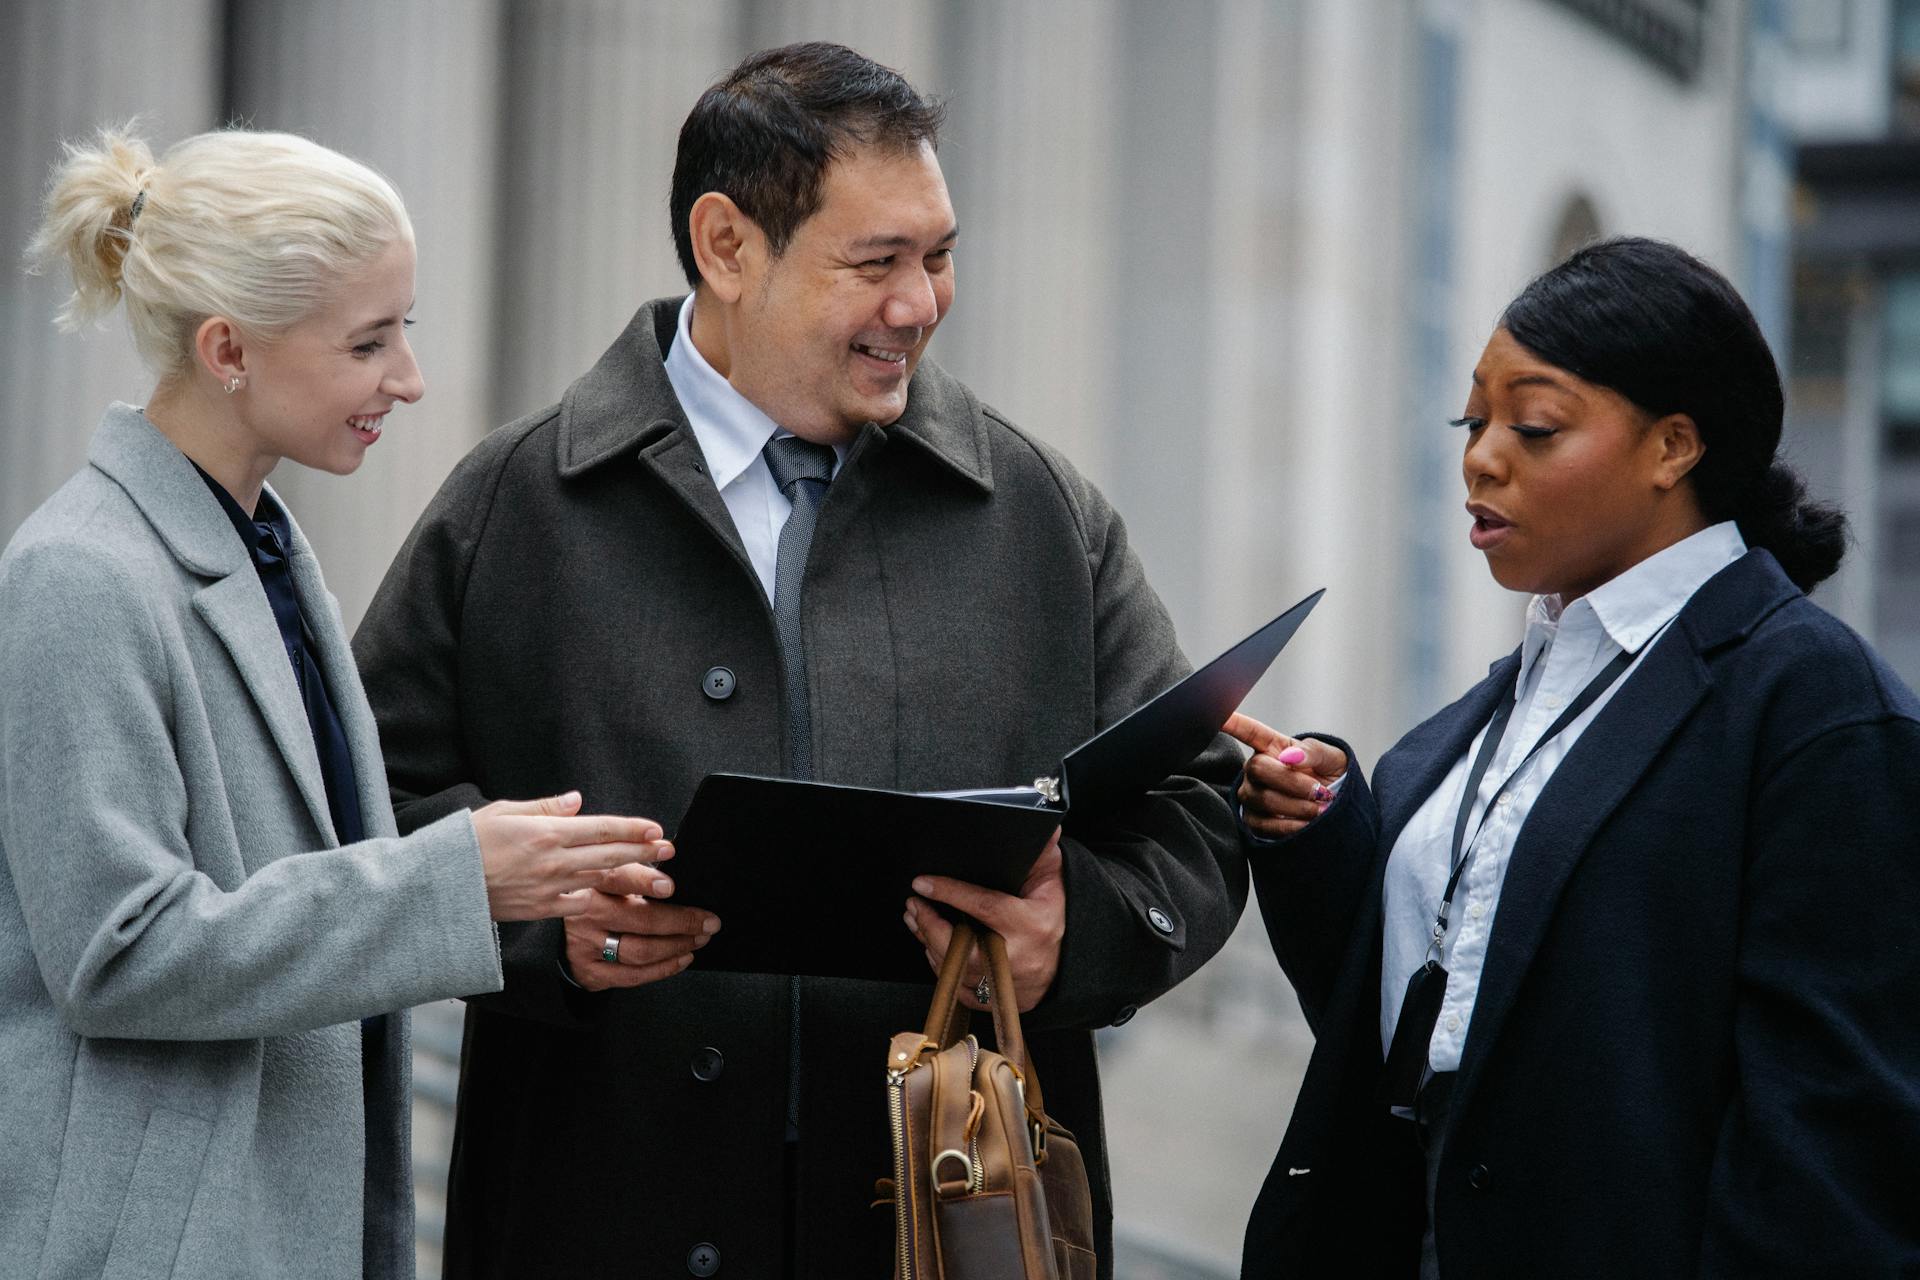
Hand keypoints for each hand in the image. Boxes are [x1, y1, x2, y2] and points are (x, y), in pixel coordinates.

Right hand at [472, 791, 672, 921]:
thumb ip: (544, 807)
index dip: (632, 828)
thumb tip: (577, 801)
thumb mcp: (502, 812)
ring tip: (659, 876)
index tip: (656, 828)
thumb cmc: (466, 843)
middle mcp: (552, 861)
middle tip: (670, 850)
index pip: (600, 828)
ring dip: (631, 877)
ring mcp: (549, 888)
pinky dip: (599, 899)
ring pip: (600, 880)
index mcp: (545, 832)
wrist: (440, 887)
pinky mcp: (541, 910)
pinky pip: (579, 904)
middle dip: (644, 852)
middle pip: (609, 855)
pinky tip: (618, 898)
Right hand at [563, 861, 720, 991]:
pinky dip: (664, 968)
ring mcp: (586, 945)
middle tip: (708, 921)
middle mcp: (585, 913)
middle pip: (639, 919)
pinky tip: (682, 958)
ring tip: (699, 938)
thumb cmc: (597, 899)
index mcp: (591, 882)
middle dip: (682, 921)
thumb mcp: (608, 876)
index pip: (618, 878)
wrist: (560, 934)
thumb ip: (635, 871)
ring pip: (639, 950)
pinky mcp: (590, 971)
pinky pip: (633, 975)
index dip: (645, 881)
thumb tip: (673, 862)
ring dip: (677, 945)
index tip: (671, 886)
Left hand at [904, 830, 1064, 1012]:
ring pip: (955, 970)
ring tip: (915, 918)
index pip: (984, 906)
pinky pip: (958, 988)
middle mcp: (1017, 959)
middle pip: (962, 948)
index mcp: (1031, 925)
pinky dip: (942, 967)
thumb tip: (1049, 826)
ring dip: (929, 943)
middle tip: (913, 904)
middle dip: (930, 925)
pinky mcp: (995, 1000)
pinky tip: (932, 946)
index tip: (924, 882)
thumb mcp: (1054, 881)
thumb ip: (1044, 854)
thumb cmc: (1058, 916)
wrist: (1073, 963)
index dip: (950, 893)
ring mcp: (1005, 985)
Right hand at [1223, 713, 1347, 839]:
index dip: (1233, 723)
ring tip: (1320, 808)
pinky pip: (1263, 825)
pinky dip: (1290, 826)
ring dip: (1297, 807)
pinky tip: (1307, 824)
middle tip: (1320, 791)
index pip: (1249, 731)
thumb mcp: (1331, 756)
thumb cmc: (1330, 776)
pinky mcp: (1253, 821)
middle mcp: (1256, 768)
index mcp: (1273, 746)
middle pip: (1258, 768)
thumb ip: (1313, 751)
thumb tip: (1289, 756)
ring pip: (1262, 799)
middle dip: (1293, 783)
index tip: (1220, 715)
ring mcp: (1252, 794)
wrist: (1337, 808)